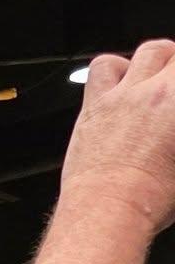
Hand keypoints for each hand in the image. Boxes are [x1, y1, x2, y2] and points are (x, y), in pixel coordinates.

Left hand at [59, 40, 174, 237]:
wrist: (108, 211)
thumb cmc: (150, 199)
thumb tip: (172, 136)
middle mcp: (157, 92)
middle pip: (174, 56)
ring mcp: (125, 94)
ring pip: (148, 52)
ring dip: (159, 59)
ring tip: (161, 75)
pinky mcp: (95, 103)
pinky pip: (104, 66)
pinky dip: (115, 67)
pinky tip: (121, 82)